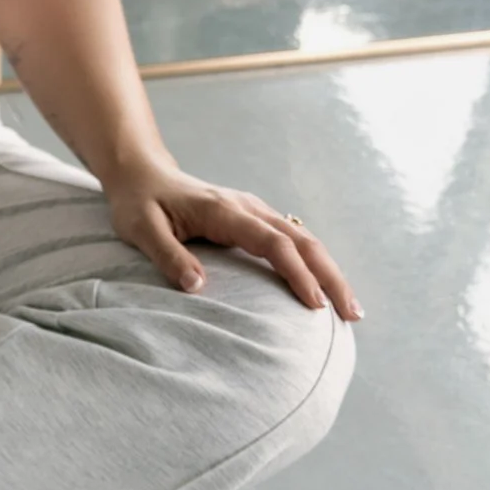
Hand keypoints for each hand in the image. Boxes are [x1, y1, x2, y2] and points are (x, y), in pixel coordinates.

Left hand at [104, 163, 362, 321]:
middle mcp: (248, 208)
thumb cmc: (138, 204)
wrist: (142, 174)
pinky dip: (315, 264)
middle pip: (303, 241)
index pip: (272, 243)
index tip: (314, 303)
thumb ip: (168, 256)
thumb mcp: (141, 230)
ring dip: (330, 272)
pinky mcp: (254, 220)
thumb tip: (197, 286)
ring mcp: (255, 212)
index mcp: (224, 211)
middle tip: (351, 314)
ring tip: (350, 309)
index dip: (296, 273)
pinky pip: (293, 242)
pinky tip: (325, 289)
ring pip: (305, 240)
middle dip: (330, 277)